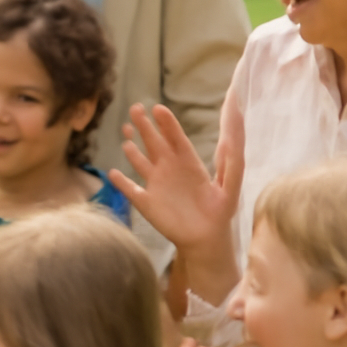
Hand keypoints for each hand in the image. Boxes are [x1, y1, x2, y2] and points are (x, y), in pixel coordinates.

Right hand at [108, 104, 241, 256]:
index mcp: (188, 163)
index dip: (167, 123)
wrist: (207, 239)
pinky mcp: (146, 203)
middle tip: (135, 108)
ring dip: (132, 149)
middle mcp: (170, 170)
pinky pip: (130, 189)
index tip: (158, 108)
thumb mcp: (229, 186)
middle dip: (145, 126)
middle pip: (154, 143)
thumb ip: (231, 163)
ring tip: (125, 132)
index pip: (175, 138)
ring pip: (140, 162)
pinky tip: (113, 173)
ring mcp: (156, 185)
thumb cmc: (220, 212)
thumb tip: (232, 139)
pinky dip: (121, 182)